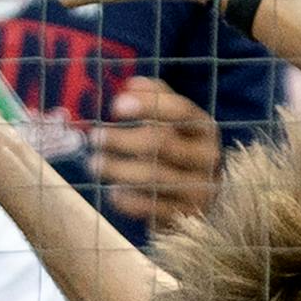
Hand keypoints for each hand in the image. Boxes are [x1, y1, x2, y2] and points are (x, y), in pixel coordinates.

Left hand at [90, 77, 221, 225]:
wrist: (200, 202)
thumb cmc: (179, 153)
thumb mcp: (175, 123)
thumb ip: (156, 98)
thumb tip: (131, 85)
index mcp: (204, 128)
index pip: (180, 110)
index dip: (148, 105)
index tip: (115, 106)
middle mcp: (206, 157)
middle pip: (161, 142)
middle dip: (122, 139)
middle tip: (95, 138)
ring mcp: (198, 188)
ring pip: (153, 176)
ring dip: (118, 169)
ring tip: (93, 164)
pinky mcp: (186, 215)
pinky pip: (152, 207)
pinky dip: (128, 200)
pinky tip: (113, 193)